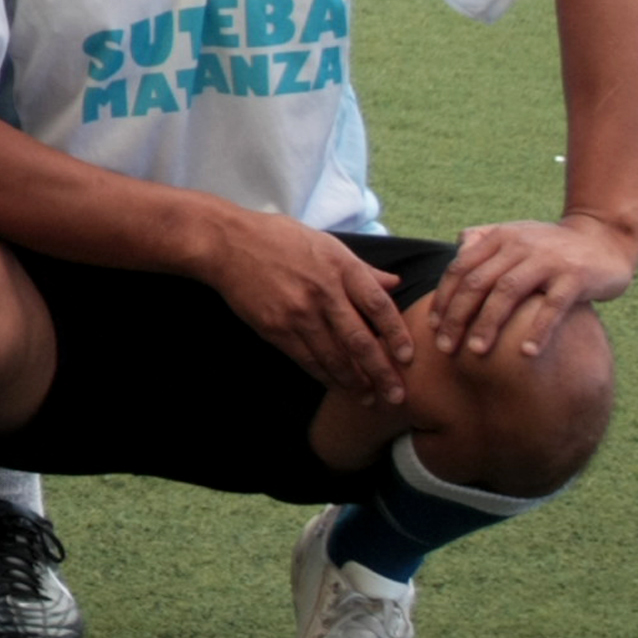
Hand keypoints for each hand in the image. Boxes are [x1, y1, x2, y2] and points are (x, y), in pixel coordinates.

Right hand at [207, 211, 412, 402]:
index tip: (409, 358)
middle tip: (397, 396)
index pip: (378, 305)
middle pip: (360, 340)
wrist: (228, 243)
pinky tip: (338, 386)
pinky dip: (325, 376)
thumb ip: (362, 268)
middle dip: (381, 372)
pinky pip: (307, 359)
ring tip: (370, 399)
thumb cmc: (279, 238)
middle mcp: (323, 291)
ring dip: (355, 382)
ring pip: (334, 357)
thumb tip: (395, 284)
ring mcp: (298, 312)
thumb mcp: (326, 243)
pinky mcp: (276, 328)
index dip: (397, 334)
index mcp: (340, 266)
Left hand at [429, 213, 637, 359]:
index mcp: (499, 237)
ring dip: (488, 323)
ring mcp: (548, 260)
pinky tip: (525, 353)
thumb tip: (457, 249)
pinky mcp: (576, 277)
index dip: (444, 298)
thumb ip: (486, 239)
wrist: (606, 239)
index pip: (460, 268)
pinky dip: (537, 330)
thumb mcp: (517, 235)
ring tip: (476, 351)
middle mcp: (519, 245)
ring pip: (507, 292)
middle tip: (445, 347)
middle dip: (457, 316)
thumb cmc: (553, 246)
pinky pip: (552, 306)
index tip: (434, 327)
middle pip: (477, 282)